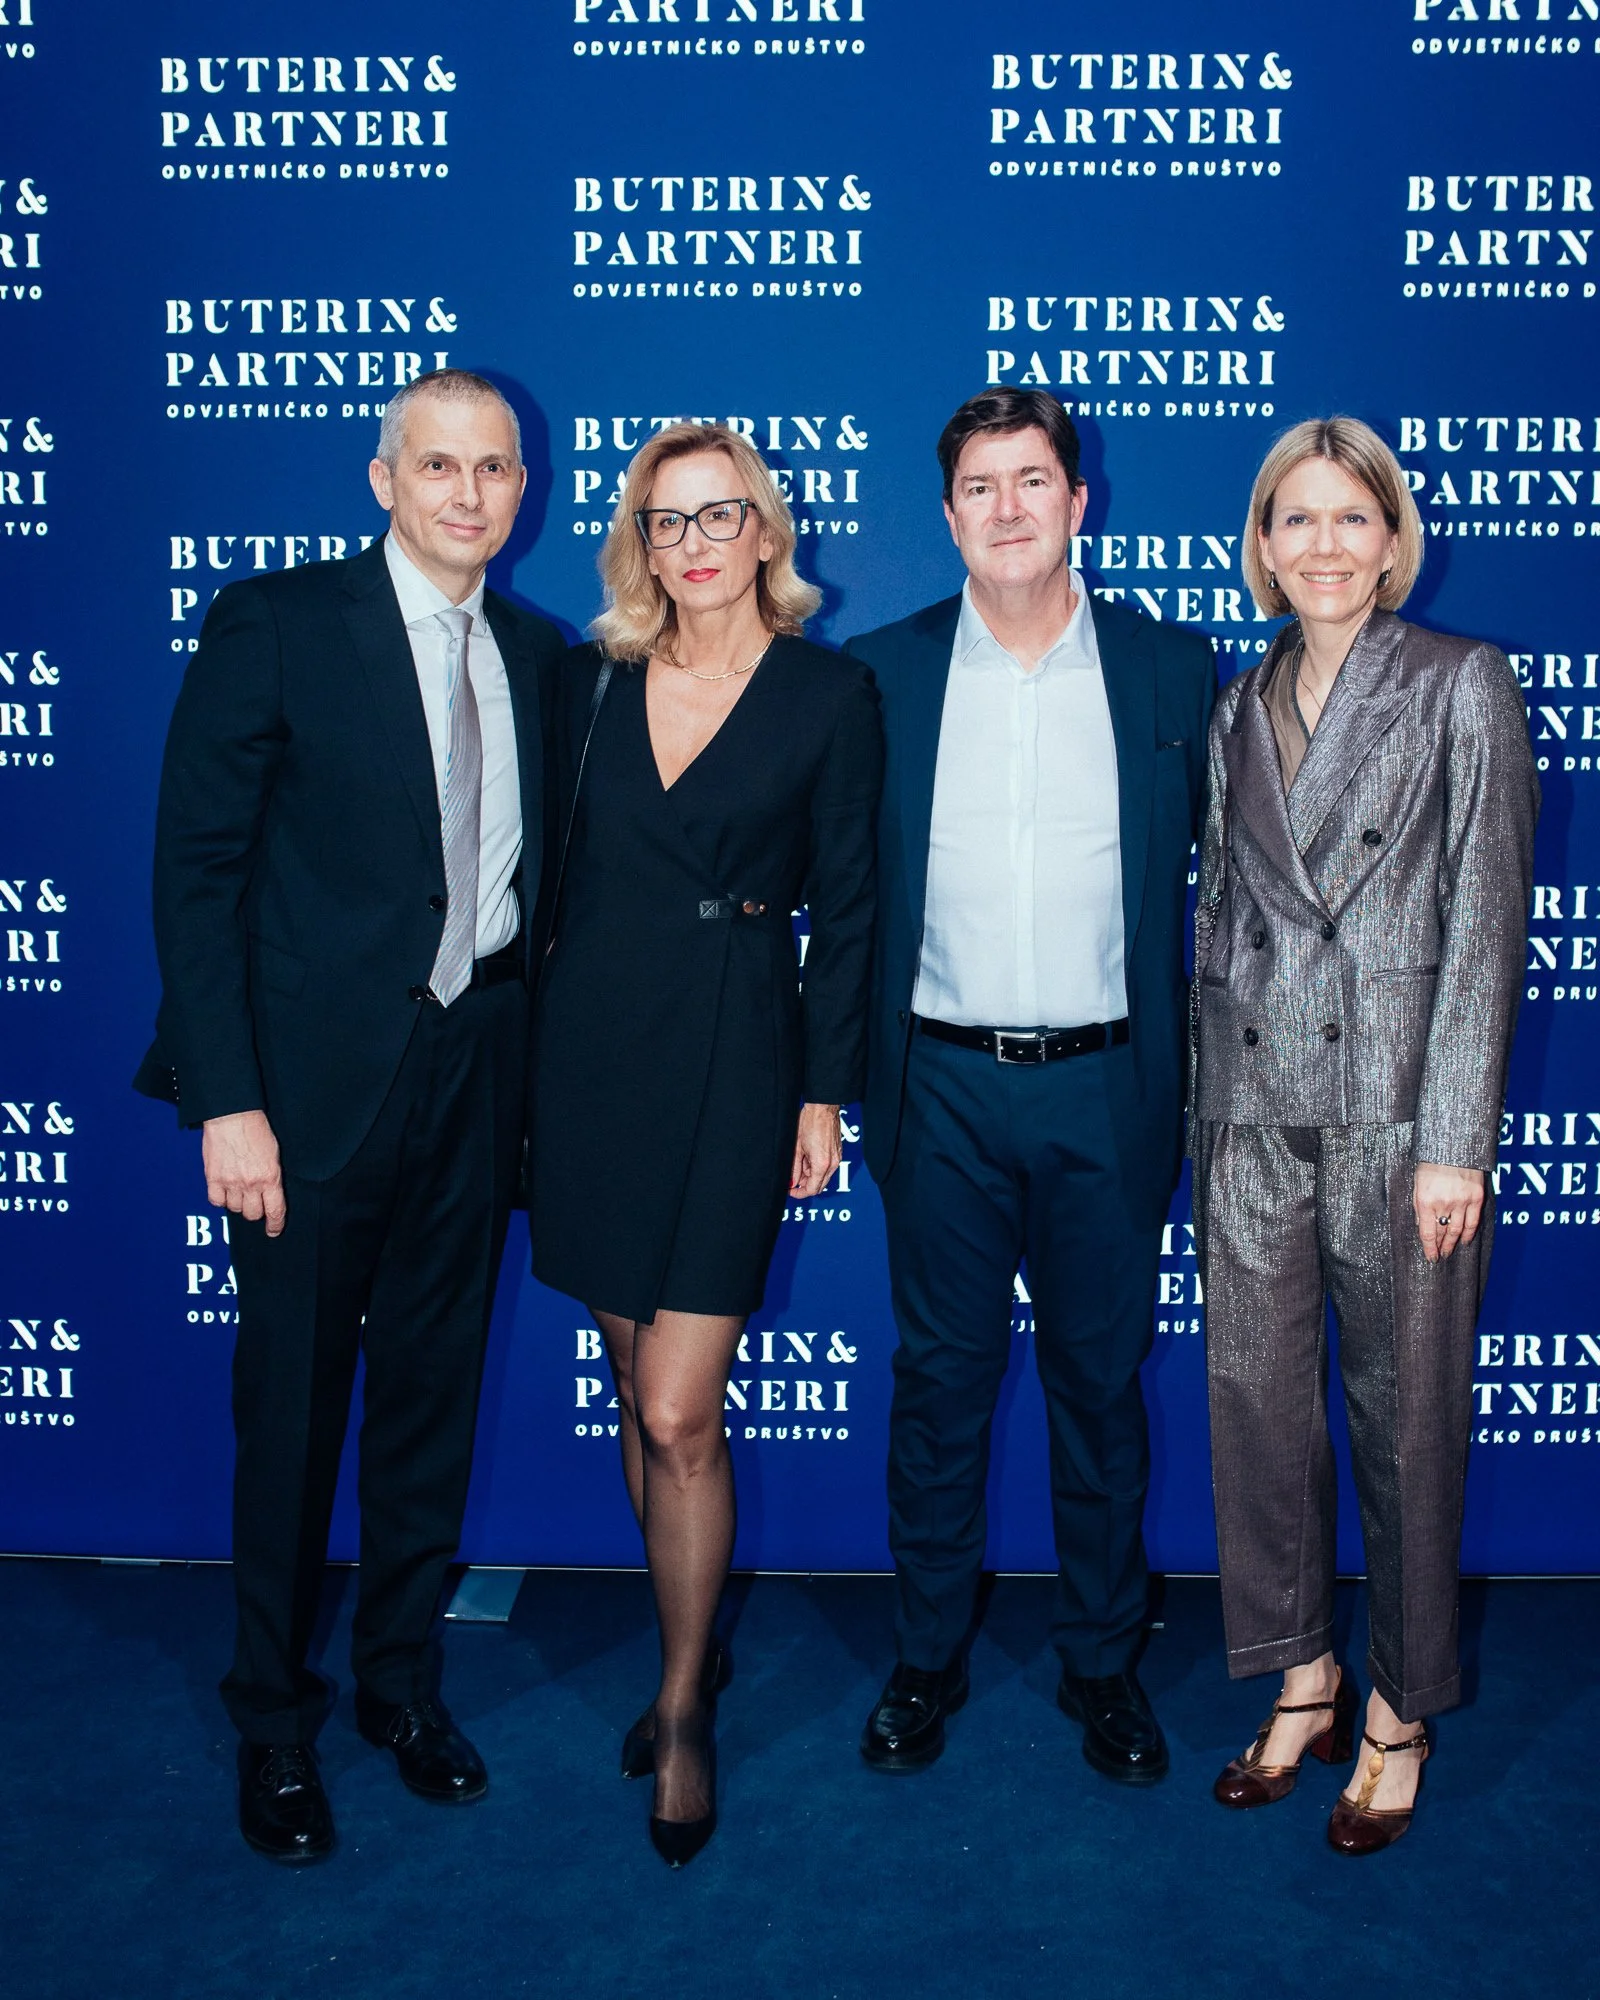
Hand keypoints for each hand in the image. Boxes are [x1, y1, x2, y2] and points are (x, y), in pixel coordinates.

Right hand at [202, 1109, 286, 1236]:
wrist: (232, 1115)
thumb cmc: (256, 1129)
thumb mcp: (274, 1153)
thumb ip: (272, 1175)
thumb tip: (270, 1192)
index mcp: (270, 1177)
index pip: (275, 1211)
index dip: (275, 1225)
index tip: (274, 1231)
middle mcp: (251, 1183)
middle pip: (253, 1214)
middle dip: (255, 1212)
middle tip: (255, 1203)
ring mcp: (230, 1182)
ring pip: (234, 1209)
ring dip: (238, 1204)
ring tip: (239, 1192)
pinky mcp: (213, 1178)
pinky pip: (216, 1201)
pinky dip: (220, 1199)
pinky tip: (224, 1191)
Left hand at [790, 1102, 841, 1198]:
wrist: (823, 1108)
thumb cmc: (810, 1122)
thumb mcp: (797, 1148)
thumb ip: (794, 1168)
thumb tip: (792, 1181)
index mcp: (821, 1164)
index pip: (812, 1189)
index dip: (799, 1193)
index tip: (791, 1191)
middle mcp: (832, 1164)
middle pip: (819, 1185)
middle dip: (805, 1184)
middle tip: (793, 1178)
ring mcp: (837, 1158)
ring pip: (823, 1176)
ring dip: (810, 1175)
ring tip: (800, 1160)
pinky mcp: (838, 1153)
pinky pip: (827, 1167)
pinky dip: (817, 1167)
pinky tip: (808, 1157)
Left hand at [1413, 1161, 1483, 1262]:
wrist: (1452, 1146)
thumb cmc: (1430, 1163)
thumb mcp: (1417, 1184)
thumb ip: (1419, 1205)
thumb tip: (1422, 1225)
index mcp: (1425, 1201)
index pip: (1428, 1233)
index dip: (1429, 1249)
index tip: (1431, 1258)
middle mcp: (1444, 1204)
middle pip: (1443, 1233)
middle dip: (1441, 1247)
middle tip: (1441, 1256)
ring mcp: (1462, 1201)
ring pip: (1458, 1230)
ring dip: (1453, 1243)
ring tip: (1450, 1250)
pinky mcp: (1476, 1197)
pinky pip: (1473, 1221)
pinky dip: (1469, 1233)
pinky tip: (1465, 1240)